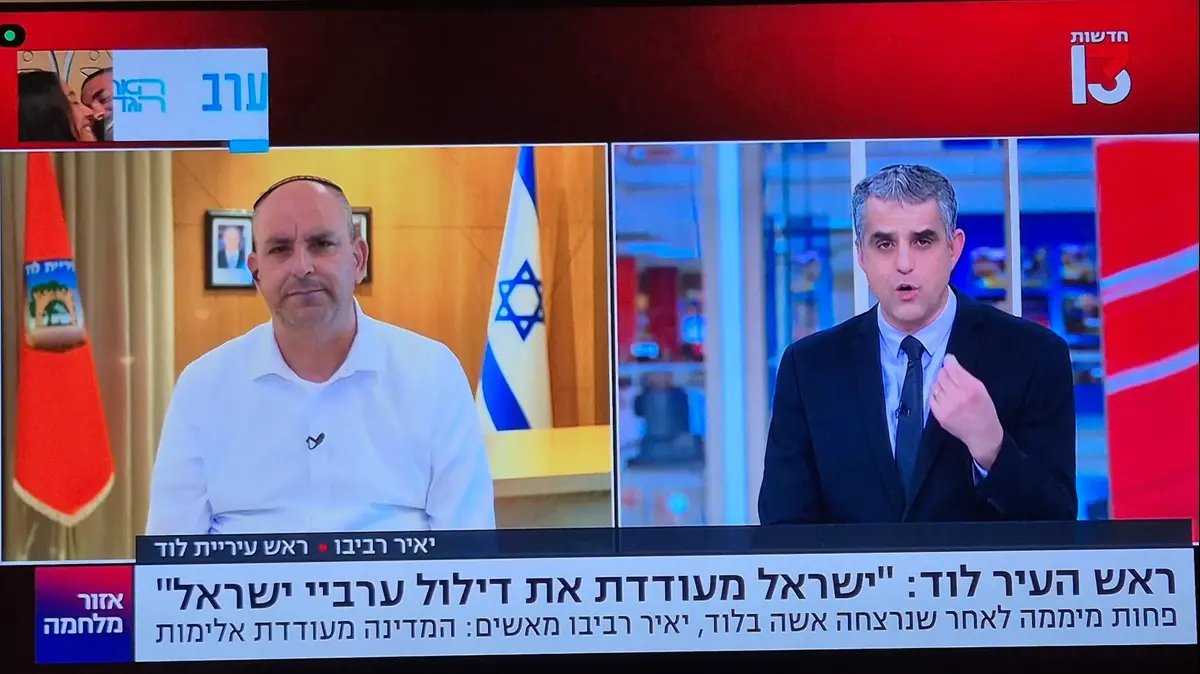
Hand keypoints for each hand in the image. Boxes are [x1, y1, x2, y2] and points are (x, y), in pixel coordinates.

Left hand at [929, 354, 1003, 469]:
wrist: (982, 435)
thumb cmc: (984, 410)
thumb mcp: (982, 390)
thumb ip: (966, 376)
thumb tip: (950, 362)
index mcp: (972, 388)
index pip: (953, 369)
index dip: (949, 362)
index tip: (948, 360)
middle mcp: (958, 396)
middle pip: (942, 375)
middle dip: (945, 373)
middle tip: (950, 377)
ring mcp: (947, 407)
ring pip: (935, 386)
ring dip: (940, 384)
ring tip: (949, 390)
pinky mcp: (939, 415)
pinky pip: (931, 398)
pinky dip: (937, 396)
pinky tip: (945, 399)